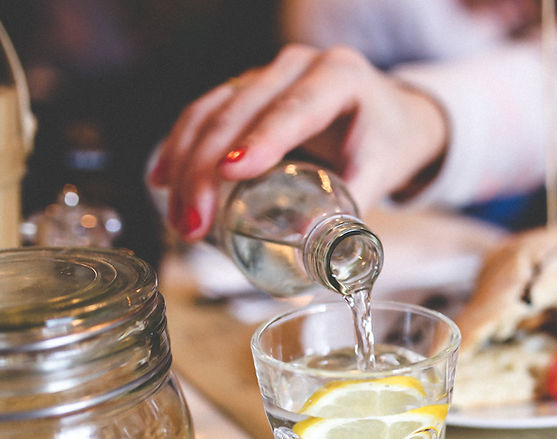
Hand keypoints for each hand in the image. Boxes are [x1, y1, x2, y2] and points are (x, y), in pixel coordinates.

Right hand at [148, 44, 447, 239]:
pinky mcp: (247, 90)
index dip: (261, 140)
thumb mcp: (381, 170)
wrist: (390, 115)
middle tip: (195, 223)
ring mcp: (268, 74)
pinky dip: (181, 146)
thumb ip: (354, 208)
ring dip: (186, 164)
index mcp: (340, 76)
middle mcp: (299, 66)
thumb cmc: (388, 142)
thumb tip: (318, 253)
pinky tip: (163, 179)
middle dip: (208, 168)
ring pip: (212, 110)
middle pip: (241, 110)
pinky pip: (204, 113)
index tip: (231, 173)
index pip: (295, 108)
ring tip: (181, 220)